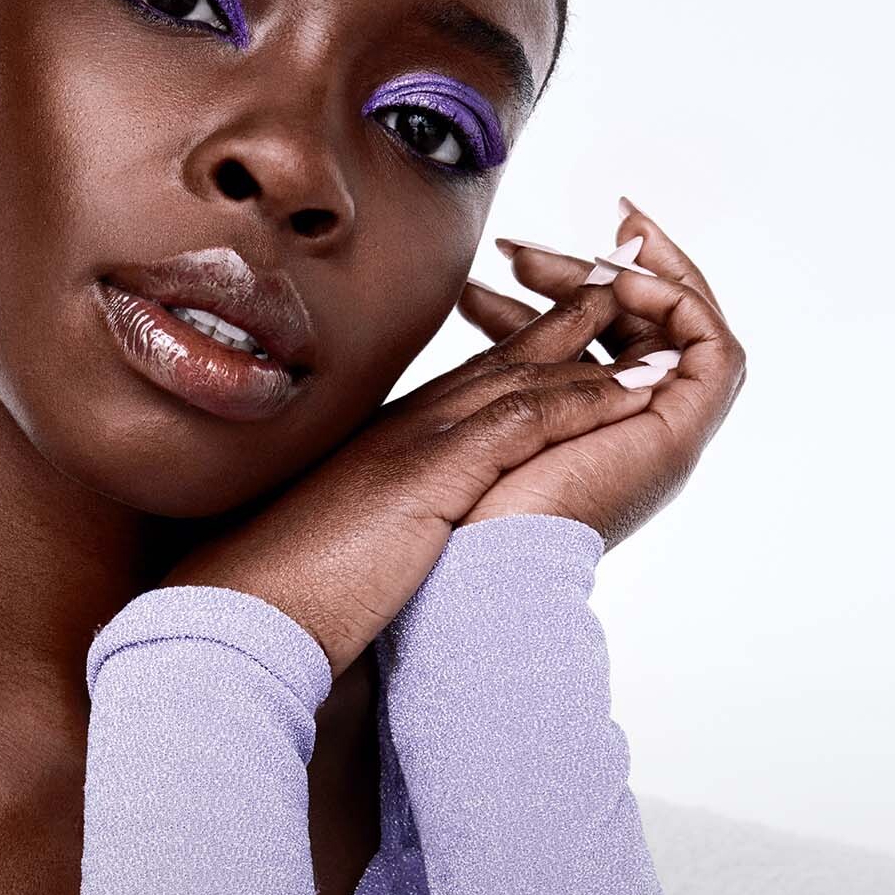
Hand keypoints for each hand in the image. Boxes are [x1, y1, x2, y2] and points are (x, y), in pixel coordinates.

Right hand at [167, 202, 742, 679]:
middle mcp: (404, 429)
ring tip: (654, 310)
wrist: (240, 614)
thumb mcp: (332, 543)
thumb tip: (386, 537)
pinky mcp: (434, 474)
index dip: (519, 351)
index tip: (563, 332)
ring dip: (594, 340)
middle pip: (501, 359)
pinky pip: (528, 419)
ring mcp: (420, 444)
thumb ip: (367, 521)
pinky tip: (637, 386)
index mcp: (383, 447)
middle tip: (617, 279)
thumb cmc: (272, 594)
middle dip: (564, 318)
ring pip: (524, 374)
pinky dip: (587, 398)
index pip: (465, 386)